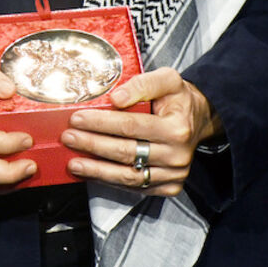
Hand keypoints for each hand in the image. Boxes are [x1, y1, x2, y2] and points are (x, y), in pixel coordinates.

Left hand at [61, 68, 215, 197]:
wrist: (198, 120)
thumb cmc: (178, 99)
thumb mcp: (168, 79)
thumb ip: (143, 84)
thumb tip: (117, 97)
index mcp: (177, 128)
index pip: (131, 126)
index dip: (101, 123)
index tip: (77, 118)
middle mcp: (177, 155)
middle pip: (126, 152)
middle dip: (92, 144)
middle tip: (69, 137)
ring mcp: (173, 175)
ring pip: (128, 175)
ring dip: (97, 170)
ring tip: (74, 162)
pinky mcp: (169, 187)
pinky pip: (135, 186)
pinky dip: (110, 181)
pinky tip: (93, 172)